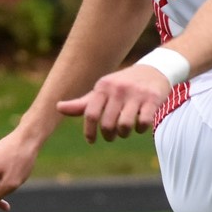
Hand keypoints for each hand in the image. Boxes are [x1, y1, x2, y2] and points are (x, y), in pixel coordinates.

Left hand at [57, 64, 171, 143]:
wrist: (153, 71)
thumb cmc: (122, 85)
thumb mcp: (102, 91)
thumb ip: (82, 103)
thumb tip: (57, 107)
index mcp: (102, 87)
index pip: (90, 114)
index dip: (89, 131)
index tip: (91, 140)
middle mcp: (118, 89)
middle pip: (107, 124)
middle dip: (108, 135)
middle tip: (110, 136)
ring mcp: (136, 94)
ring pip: (124, 126)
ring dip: (124, 134)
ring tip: (125, 131)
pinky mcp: (152, 99)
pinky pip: (143, 122)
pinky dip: (141, 129)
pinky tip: (140, 126)